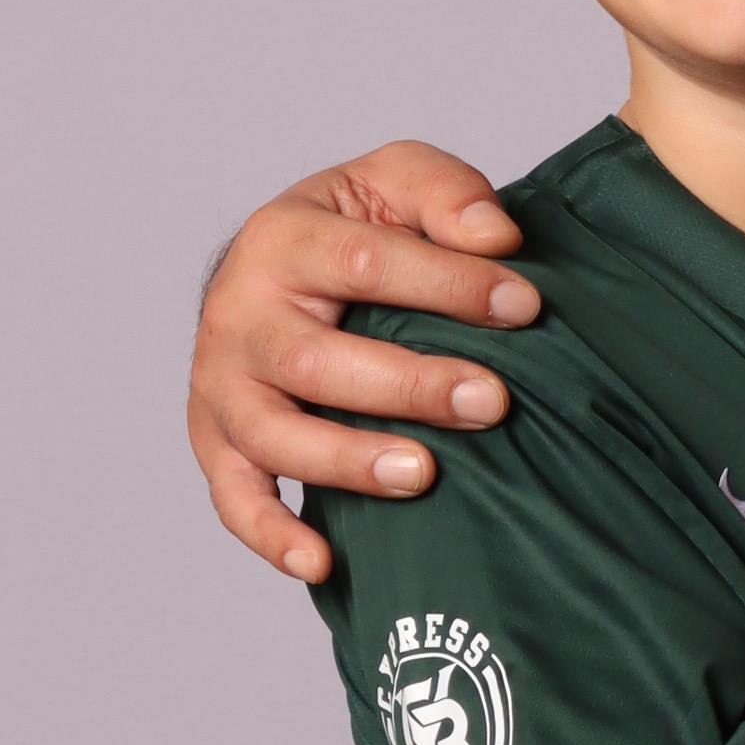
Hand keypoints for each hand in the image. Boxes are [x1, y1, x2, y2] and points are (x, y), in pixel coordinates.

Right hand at [190, 144, 536, 580]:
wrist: (271, 268)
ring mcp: (222, 386)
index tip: (525, 306)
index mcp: (283, 239)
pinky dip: (271, 536)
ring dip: (348, 461)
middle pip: (315, 360)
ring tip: (424, 474)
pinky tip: (323, 562)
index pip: (366, 263)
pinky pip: (235, 498)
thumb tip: (497, 238)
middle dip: (410, 385)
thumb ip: (445, 193)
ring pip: (273, 434)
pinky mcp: (218, 443)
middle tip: (491, 401)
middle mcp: (238, 315)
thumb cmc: (349, 229)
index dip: (449, 285)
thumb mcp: (394, 182)